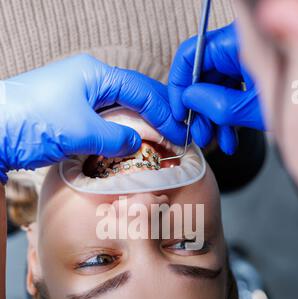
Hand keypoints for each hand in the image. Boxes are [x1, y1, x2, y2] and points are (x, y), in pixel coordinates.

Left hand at [0, 54, 185, 182]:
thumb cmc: (35, 121)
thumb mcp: (83, 131)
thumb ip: (115, 138)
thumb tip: (135, 142)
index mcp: (95, 74)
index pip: (141, 90)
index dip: (164, 112)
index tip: (179, 132)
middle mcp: (89, 80)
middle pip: (133, 94)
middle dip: (156, 114)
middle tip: (175, 133)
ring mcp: (78, 95)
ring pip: (119, 108)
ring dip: (138, 123)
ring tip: (158, 139)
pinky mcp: (70, 112)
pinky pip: (104, 119)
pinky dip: (119, 131)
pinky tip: (128, 142)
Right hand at [168, 22, 264, 154]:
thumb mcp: (257, 108)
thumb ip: (219, 104)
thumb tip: (190, 98)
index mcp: (244, 43)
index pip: (194, 53)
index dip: (179, 82)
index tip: (178, 109)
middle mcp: (245, 47)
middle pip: (204, 74)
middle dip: (198, 108)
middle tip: (199, 134)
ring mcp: (251, 62)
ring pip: (217, 87)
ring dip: (213, 117)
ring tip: (216, 141)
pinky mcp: (256, 75)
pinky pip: (233, 92)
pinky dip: (228, 115)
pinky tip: (230, 137)